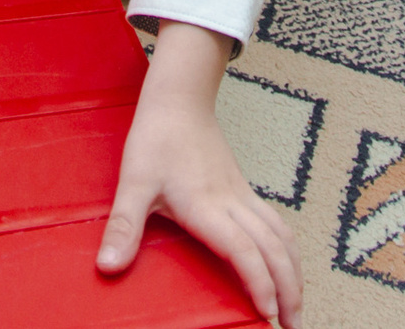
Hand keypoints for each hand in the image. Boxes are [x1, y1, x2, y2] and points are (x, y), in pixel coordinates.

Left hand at [97, 22, 299, 327]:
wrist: (180, 99)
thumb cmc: (156, 139)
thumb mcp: (133, 182)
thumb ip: (125, 226)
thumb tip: (107, 266)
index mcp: (207, 206)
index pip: (244, 251)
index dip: (260, 284)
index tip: (268, 315)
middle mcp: (233, 203)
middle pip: (275, 250)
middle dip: (289, 290)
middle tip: (293, 326)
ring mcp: (243, 195)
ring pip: (283, 237)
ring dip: (295, 272)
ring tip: (296, 307)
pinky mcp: (244, 189)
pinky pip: (277, 223)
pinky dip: (288, 250)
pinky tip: (286, 265)